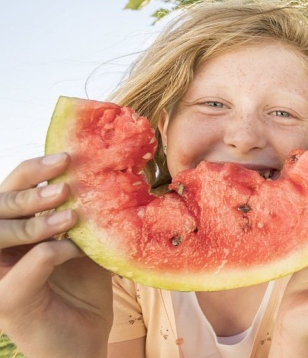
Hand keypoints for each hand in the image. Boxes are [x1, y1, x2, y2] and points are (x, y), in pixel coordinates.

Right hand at [0, 154, 112, 357]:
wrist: (82, 345)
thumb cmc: (81, 295)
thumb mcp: (86, 247)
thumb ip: (87, 219)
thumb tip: (109, 177)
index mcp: (12, 236)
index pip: (10, 192)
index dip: (32, 171)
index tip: (65, 156)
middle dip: (30, 185)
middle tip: (65, 172)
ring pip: (0, 233)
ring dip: (35, 216)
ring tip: (71, 209)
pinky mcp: (9, 301)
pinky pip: (29, 264)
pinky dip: (54, 250)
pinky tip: (78, 249)